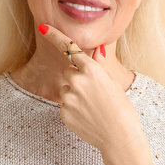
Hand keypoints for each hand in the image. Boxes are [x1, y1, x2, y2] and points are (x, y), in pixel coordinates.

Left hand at [37, 24, 142, 152]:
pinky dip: (74, 109)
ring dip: (76, 95)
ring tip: (92, 107)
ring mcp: (68, 97)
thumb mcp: (113, 83)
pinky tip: (87, 117)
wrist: (119, 136)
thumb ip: (99, 66)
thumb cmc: (122, 108)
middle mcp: (77, 80)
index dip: (55, 36)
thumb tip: (97, 49)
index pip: (70, 48)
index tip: (43, 27)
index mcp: (91, 69)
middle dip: (78, 79)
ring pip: (67, 90)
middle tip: (95, 93)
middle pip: (69, 72)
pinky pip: (65, 105)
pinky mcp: (63, 112)